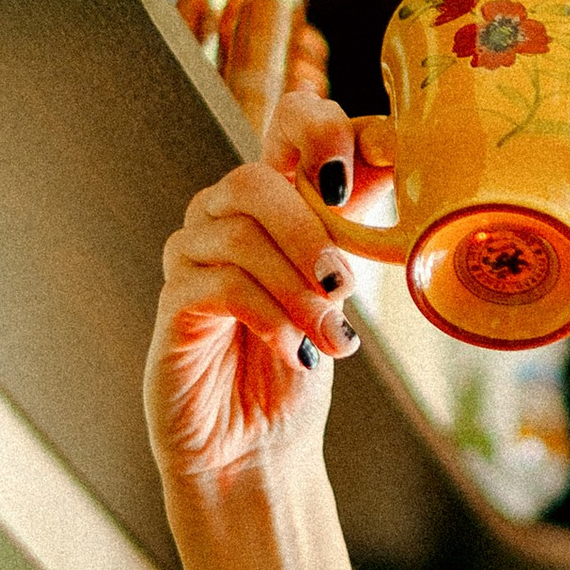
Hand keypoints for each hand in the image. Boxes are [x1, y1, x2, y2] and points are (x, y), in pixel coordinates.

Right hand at [147, 89, 392, 493]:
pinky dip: (270, 318)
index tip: (351, 183)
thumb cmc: (301, 363)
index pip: (289, 120)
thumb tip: (395, 159)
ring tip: (330, 338)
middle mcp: (224, 216)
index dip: (321, 130)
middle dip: (309, 232)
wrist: (260, 448)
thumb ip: (355, 228)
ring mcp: (191, 257)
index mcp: (276, 200)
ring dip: (296, 289)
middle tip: (343, 286)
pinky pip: (219, 286)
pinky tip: (296, 351)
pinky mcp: (173, 304)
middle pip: (253, 179)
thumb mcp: (341, 290)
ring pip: (237, 233)